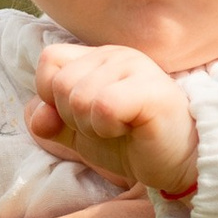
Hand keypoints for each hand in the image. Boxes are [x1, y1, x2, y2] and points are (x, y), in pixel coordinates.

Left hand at [29, 42, 199, 197]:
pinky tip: (129, 129)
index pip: (49, 60)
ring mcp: (135, 67)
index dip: (51, 96)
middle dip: (73, 118)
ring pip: (78, 97)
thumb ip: (51, 121)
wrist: (180, 163)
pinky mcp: (149, 89)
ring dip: (92, 127)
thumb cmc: (133, 142)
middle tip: (106, 127)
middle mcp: (115, 54)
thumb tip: (37, 116)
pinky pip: (102, 106)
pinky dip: (107, 128)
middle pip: (60, 83)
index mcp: (97, 57)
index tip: (80, 117)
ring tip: (120, 128)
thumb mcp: (80, 133)